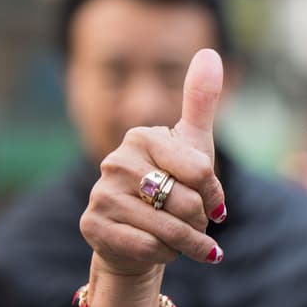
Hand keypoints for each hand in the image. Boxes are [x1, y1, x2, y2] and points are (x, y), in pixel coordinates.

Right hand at [80, 49, 227, 280]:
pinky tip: (157, 247)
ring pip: (171, 230)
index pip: (202, 172)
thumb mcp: (192, 142)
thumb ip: (201, 100)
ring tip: (178, 235)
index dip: (215, 195)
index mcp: (142, 136)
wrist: (138, 234)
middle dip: (200, 222)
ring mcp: (100, 193)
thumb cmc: (171, 183)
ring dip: (186, 241)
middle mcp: (116, 161)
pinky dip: (165, 254)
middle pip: (189, 204)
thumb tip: (210, 52)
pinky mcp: (92, 225)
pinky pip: (150, 248)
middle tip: (190, 220)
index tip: (213, 201)